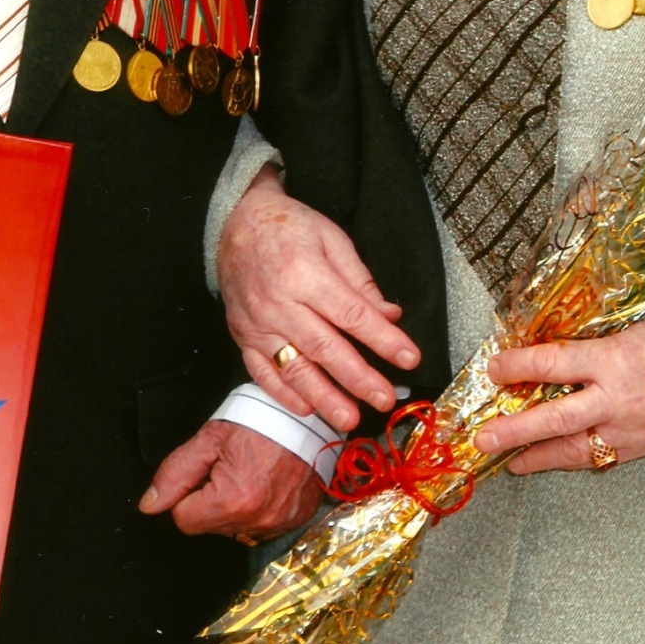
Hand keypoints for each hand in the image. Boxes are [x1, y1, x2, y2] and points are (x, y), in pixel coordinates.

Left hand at [139, 420, 321, 540]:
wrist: (308, 416)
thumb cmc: (260, 421)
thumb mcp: (209, 439)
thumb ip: (174, 473)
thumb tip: (150, 504)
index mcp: (231, 500)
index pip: (184, 519)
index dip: (186, 494)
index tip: (204, 472)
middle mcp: (257, 520)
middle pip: (210, 525)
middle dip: (211, 501)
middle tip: (229, 467)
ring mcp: (279, 523)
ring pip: (235, 528)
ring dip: (235, 506)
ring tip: (250, 473)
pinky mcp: (295, 520)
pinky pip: (262, 525)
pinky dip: (259, 508)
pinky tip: (265, 482)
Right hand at [217, 168, 421, 430]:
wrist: (235, 224)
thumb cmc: (289, 227)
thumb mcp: (332, 239)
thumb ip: (360, 280)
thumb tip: (391, 315)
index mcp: (305, 272)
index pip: (351, 314)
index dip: (383, 339)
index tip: (409, 358)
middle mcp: (278, 303)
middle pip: (325, 348)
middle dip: (358, 378)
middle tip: (385, 398)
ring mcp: (257, 324)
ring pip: (293, 368)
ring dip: (323, 397)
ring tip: (349, 419)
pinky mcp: (242, 337)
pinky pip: (261, 373)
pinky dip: (284, 394)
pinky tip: (307, 409)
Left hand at [475, 322, 644, 473]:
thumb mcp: (625, 333)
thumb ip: (586, 348)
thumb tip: (540, 354)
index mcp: (612, 360)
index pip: (555, 362)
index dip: (519, 365)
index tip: (493, 368)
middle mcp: (615, 400)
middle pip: (557, 417)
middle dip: (516, 430)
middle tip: (483, 438)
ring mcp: (625, 430)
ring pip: (572, 449)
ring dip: (535, 457)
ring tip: (507, 462)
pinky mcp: (635, 450)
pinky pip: (594, 460)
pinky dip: (565, 461)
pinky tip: (544, 461)